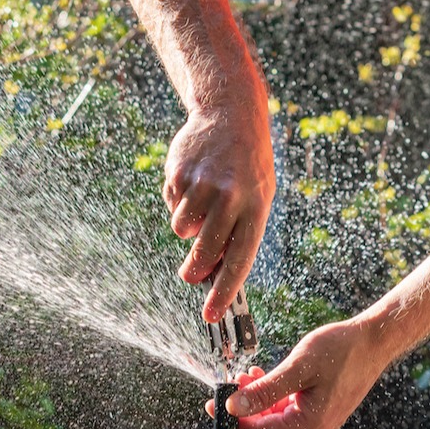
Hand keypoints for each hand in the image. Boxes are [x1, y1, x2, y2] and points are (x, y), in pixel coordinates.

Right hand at [163, 102, 274, 322]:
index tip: (211, 315)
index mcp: (256, 208)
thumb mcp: (257, 197)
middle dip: (194, 270)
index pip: (239, 260)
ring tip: (201, 205)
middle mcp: (231, 198)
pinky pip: (172, 205)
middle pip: (206, 252)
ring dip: (186, 227)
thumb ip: (238, 233)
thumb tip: (213, 272)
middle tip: (189, 275)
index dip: (224, 292)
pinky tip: (193, 182)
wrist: (231, 113)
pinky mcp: (180, 174)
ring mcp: (204, 185)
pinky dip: (178, 201)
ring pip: (182, 230)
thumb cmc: (247, 166)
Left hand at [207, 318, 386, 428]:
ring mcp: (318, 425)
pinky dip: (271, 401)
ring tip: (248, 376)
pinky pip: (287, 415)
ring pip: (274, 425)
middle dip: (243, 413)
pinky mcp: (319, 414)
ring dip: (256, 405)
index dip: (233, 419)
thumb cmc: (340, 350)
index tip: (215, 400)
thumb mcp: (298, 367)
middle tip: (229, 387)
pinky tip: (264, 378)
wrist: (374, 342)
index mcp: (309, 425)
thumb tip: (233, 407)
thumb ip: (265, 390)